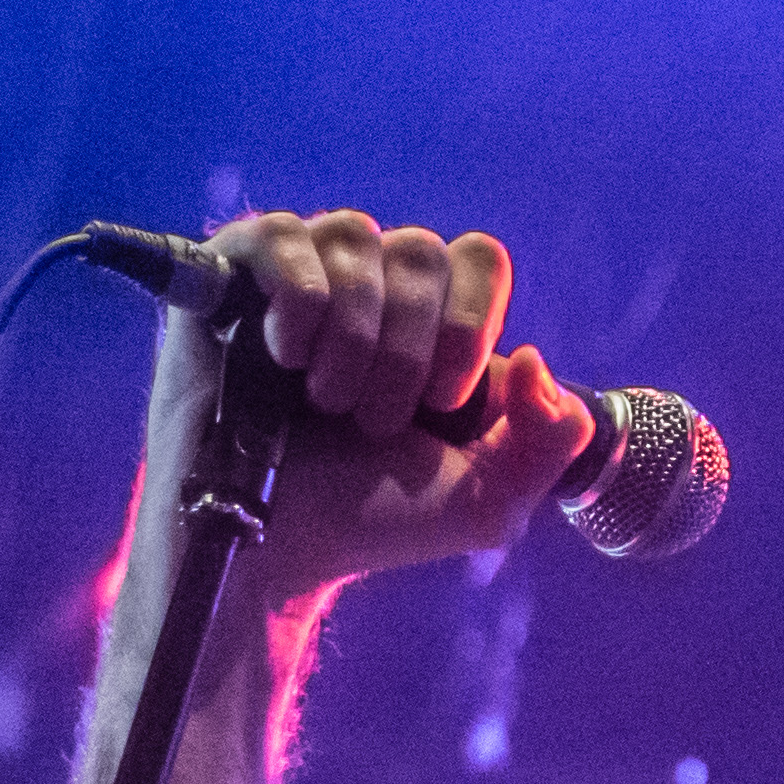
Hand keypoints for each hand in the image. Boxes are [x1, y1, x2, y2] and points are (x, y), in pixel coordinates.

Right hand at [149, 210, 601, 615]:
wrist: (271, 549)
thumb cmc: (367, 520)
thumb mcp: (487, 501)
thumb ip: (550, 440)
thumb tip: (535, 358)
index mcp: (432, 321)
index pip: (477, 258)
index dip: (469, 325)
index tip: (443, 403)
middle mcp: (371, 284)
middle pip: (421, 250)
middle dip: (407, 349)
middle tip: (374, 422)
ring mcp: (302, 273)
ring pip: (356, 236)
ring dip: (352, 338)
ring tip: (325, 402)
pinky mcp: (233, 273)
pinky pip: (283, 234)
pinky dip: (299, 302)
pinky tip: (284, 356)